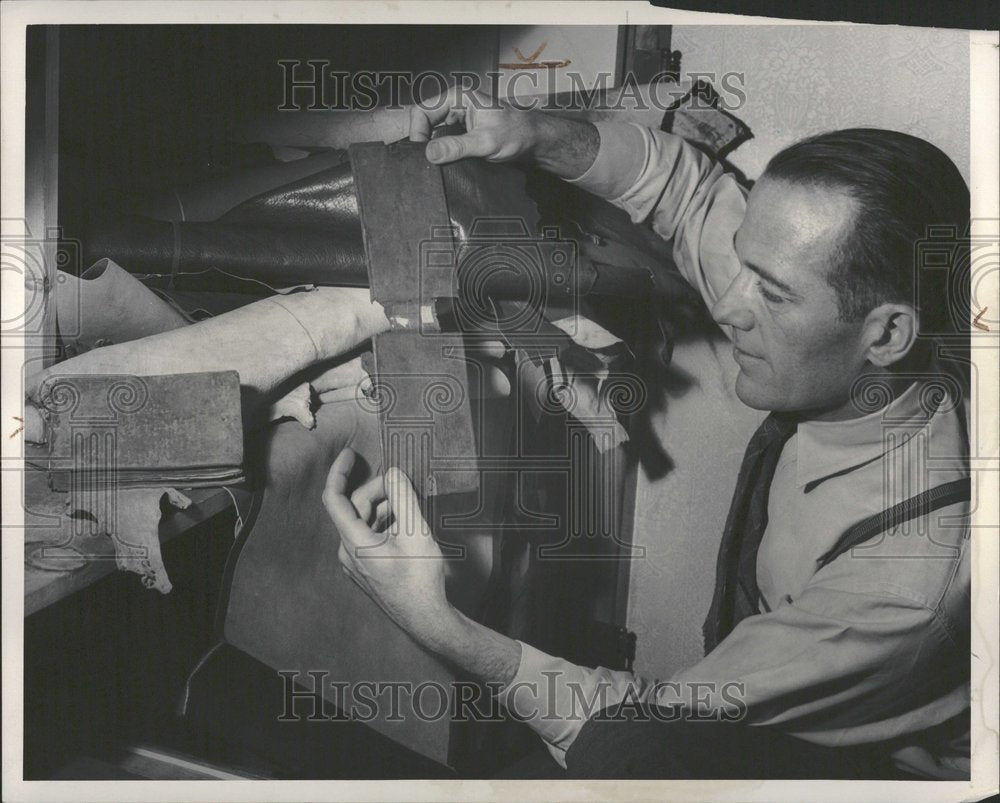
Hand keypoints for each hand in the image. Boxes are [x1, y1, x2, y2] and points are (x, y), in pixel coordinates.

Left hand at [322, 448, 456, 645]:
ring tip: (408, 503)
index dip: (338, 472)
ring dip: (383, 507)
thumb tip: (393, 473)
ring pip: (363, 522)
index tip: (350, 454)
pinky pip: (368, 537)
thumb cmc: (420, 578)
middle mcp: (347, 552)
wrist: (426, 619)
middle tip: (402, 483)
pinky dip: (383, 523)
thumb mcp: (416, 532)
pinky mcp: (365, 570)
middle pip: (355, 508)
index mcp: (353, 542)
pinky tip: (405, 523)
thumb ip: (403, 497)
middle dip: (377, 490)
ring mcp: (355, 564)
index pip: (334, 498)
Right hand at [409, 86, 598, 178]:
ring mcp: (458, 121)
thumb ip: (457, 146)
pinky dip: (442, 154)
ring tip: (438, 164)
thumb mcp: (485, 141)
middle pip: (425, 123)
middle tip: (428, 162)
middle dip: (424, 142)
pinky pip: (444, 143)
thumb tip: (430, 153)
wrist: (534, 141)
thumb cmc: (517, 133)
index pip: (422, 111)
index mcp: (458, 98)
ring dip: (434, 150)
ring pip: (433, 135)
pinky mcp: (462, 135)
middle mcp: (455, 106)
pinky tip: (447, 164)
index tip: (422, 153)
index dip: (418, 132)